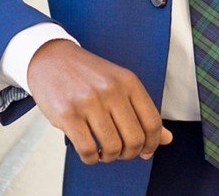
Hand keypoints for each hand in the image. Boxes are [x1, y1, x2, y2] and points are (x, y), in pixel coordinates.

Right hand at [26, 39, 172, 164]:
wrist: (52, 59)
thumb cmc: (88, 74)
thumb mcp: (120, 84)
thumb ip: (142, 110)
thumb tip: (167, 139)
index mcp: (128, 81)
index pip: (153, 122)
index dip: (153, 144)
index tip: (146, 151)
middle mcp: (111, 90)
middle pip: (135, 139)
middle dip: (130, 154)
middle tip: (122, 152)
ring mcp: (89, 102)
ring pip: (113, 148)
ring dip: (110, 157)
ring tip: (104, 151)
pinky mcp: (68, 114)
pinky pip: (88, 150)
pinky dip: (92, 159)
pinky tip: (90, 151)